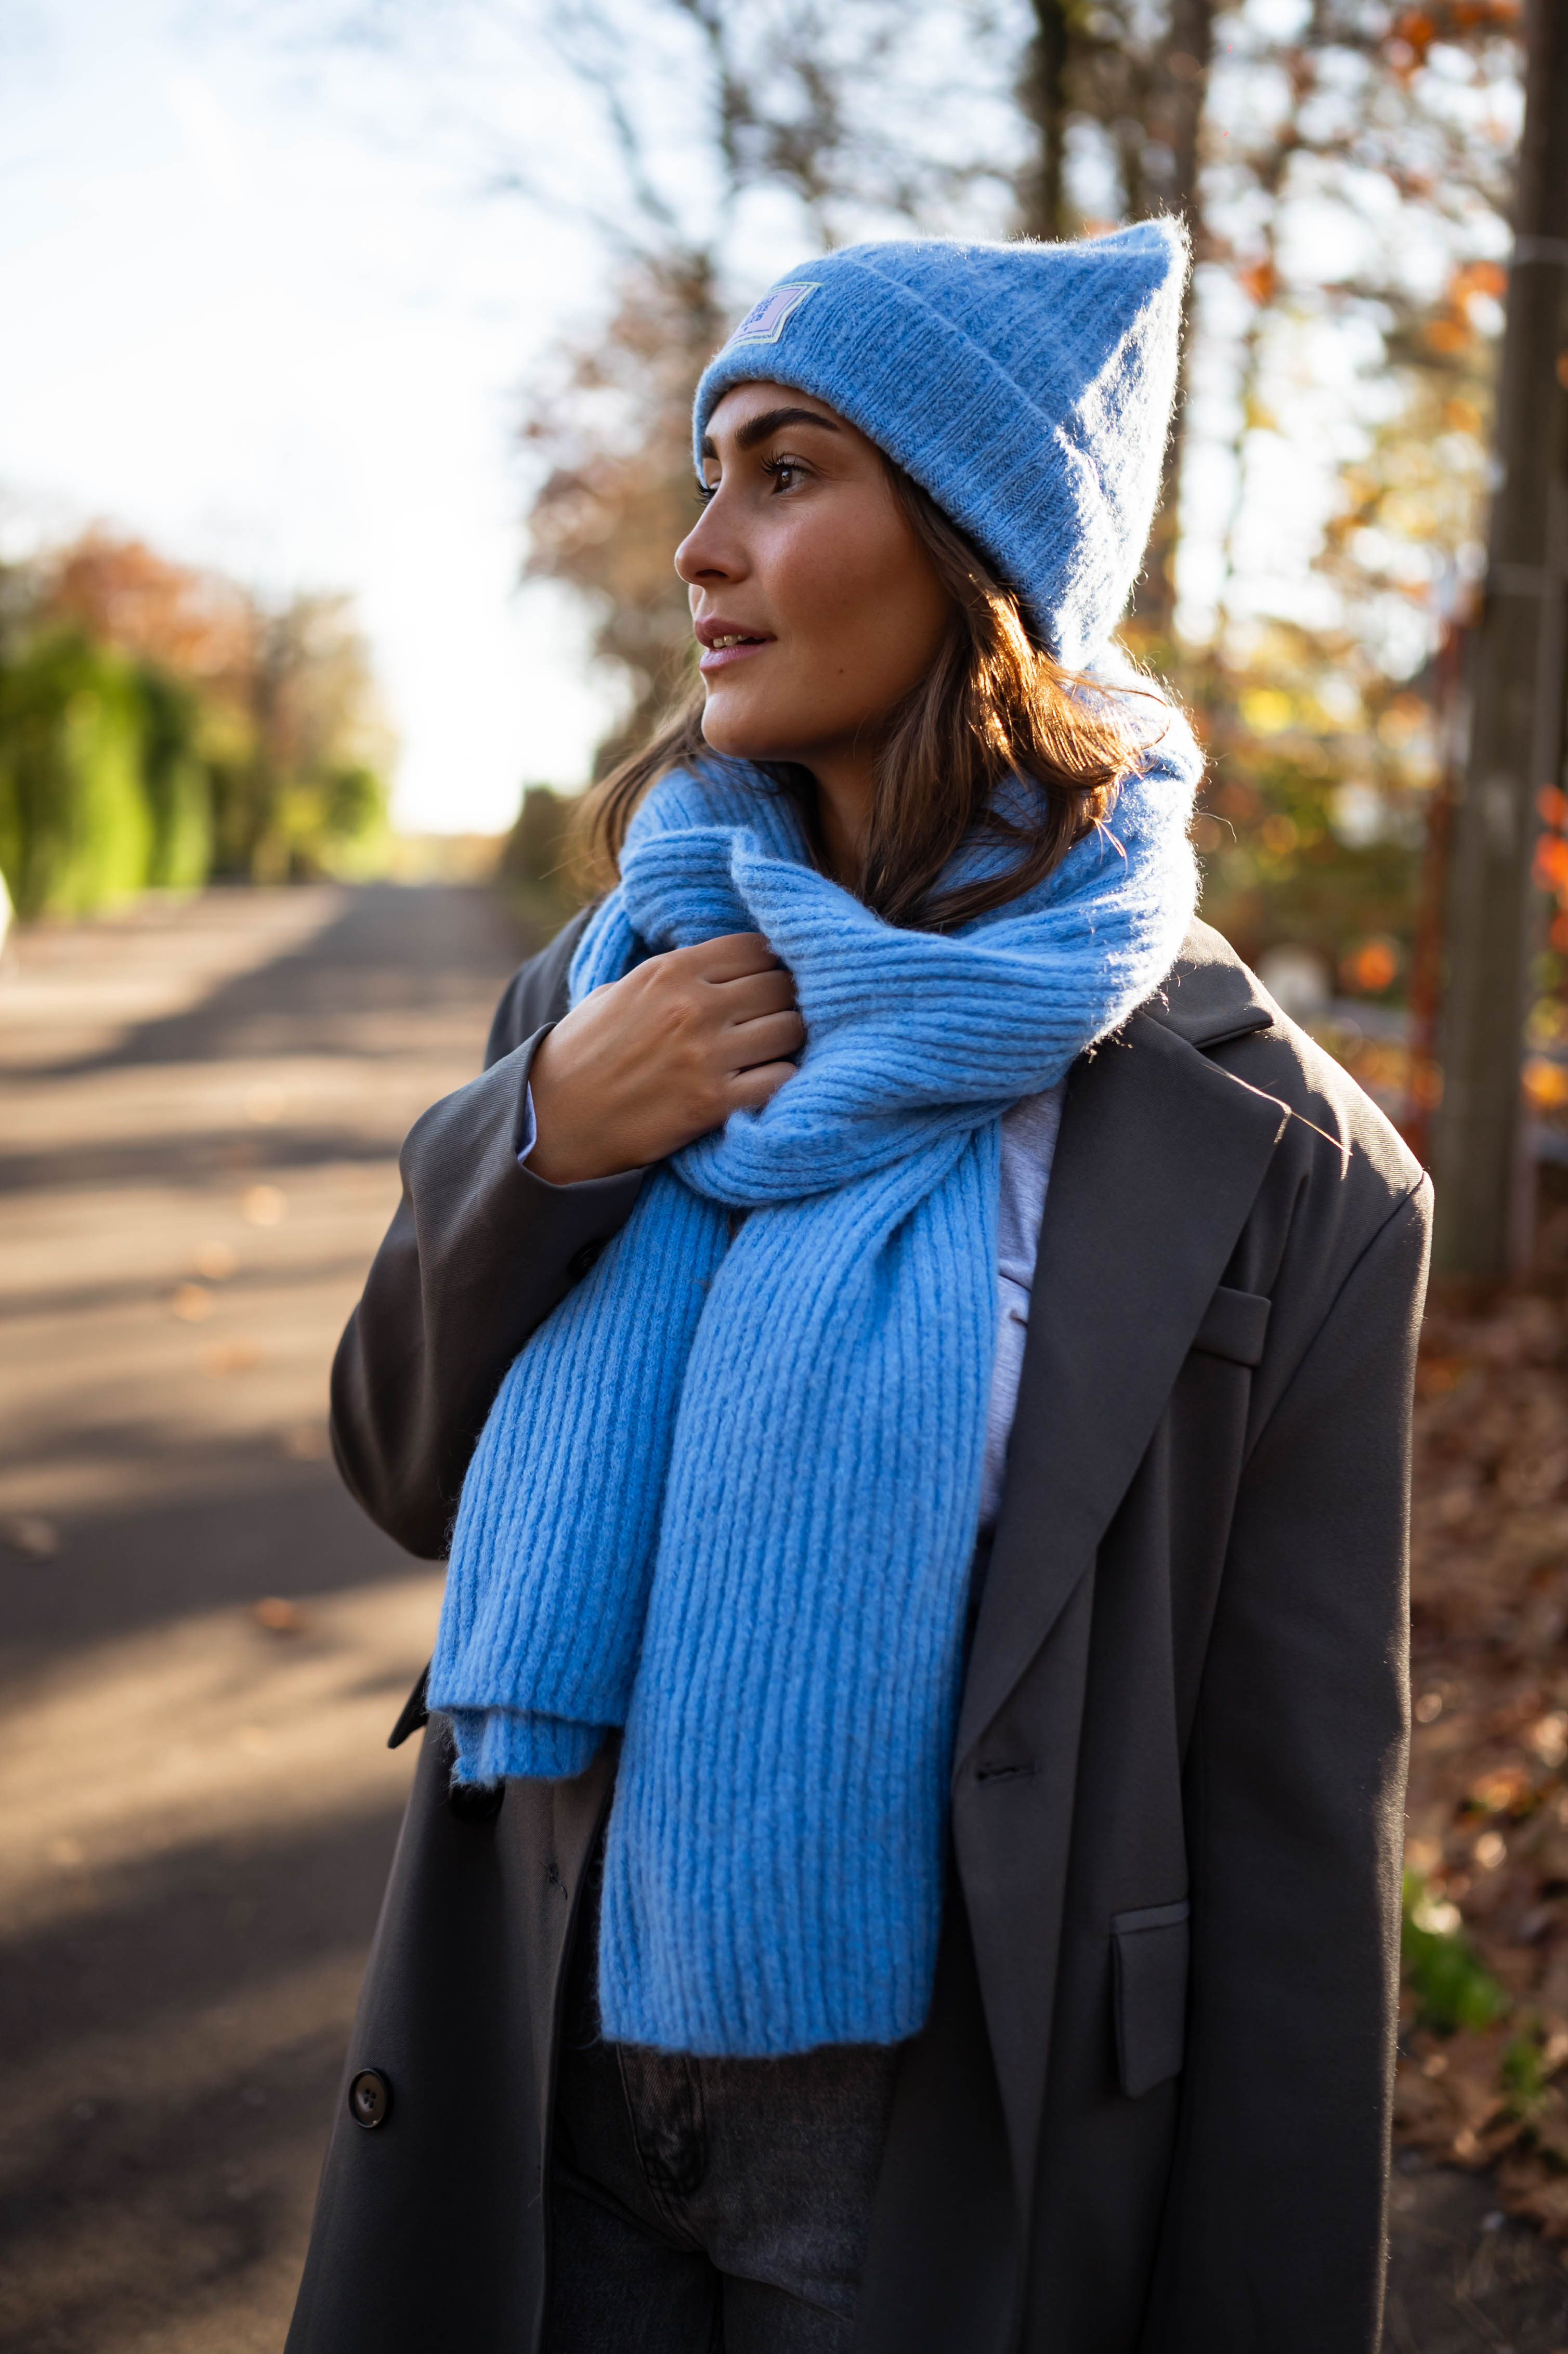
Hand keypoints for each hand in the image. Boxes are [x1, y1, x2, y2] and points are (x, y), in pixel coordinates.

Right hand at [525, 932, 802, 1183]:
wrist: (552, 1121)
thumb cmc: (581, 1054)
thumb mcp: (617, 992)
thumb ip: (669, 976)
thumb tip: (718, 965)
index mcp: (669, 971)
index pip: (754, 948)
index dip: (768, 963)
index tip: (765, 980)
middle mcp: (693, 1007)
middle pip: (780, 986)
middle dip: (785, 1000)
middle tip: (775, 1017)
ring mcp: (706, 1056)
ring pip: (790, 1029)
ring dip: (788, 1039)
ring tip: (772, 1050)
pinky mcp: (714, 1103)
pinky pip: (781, 1079)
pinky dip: (782, 1079)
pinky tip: (766, 1082)